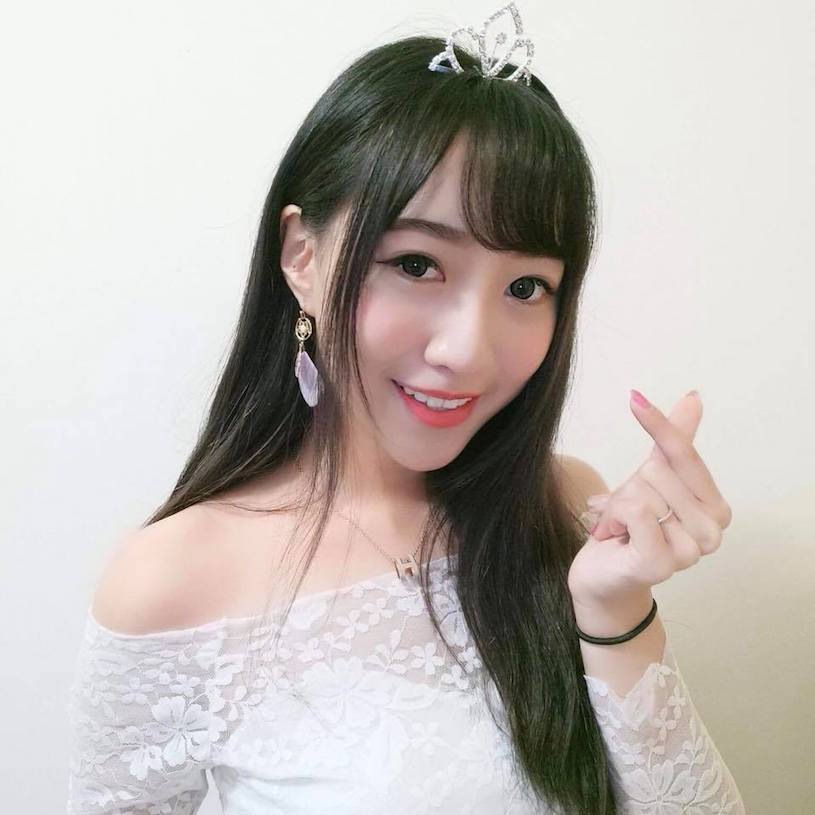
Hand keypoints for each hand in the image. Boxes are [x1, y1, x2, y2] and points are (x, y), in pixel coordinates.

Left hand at [568, 390, 732, 611]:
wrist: (604, 574)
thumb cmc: (630, 527)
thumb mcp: (650, 478)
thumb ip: (674, 442)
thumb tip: (693, 397)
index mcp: (716, 507)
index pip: (684, 454)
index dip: (658, 425)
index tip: (634, 399)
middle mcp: (712, 531)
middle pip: (656, 471)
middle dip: (629, 487)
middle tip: (625, 514)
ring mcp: (690, 552)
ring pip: (642, 491)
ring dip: (618, 506)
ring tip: (620, 528)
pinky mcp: (661, 563)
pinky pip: (635, 511)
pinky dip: (613, 516)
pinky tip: (615, 537)